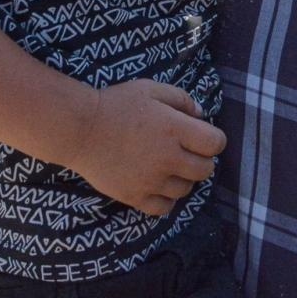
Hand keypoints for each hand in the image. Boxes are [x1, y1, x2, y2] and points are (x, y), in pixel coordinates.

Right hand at [67, 80, 225, 216]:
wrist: (81, 129)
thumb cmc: (117, 104)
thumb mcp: (151, 89)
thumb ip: (181, 99)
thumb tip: (201, 115)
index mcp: (175, 129)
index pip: (215, 144)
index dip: (213, 139)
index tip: (201, 136)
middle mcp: (168, 158)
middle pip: (205, 170)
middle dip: (201, 159)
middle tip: (185, 151)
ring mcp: (152, 181)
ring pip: (186, 190)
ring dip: (183, 178)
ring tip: (167, 166)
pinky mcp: (135, 197)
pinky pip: (164, 208)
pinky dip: (166, 199)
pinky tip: (157, 185)